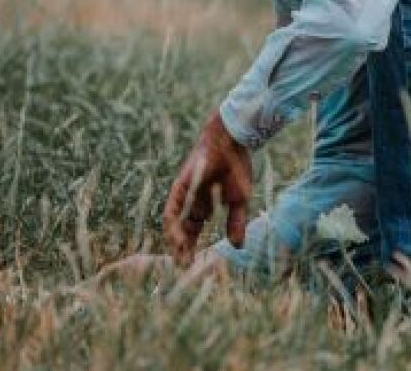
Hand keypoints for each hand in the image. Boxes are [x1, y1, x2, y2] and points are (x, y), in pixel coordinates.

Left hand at [162, 109, 252, 265]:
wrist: (230, 143)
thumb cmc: (237, 167)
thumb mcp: (239, 200)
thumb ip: (236, 222)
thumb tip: (238, 246)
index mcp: (205, 203)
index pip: (194, 229)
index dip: (193, 246)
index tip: (194, 265)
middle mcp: (191, 201)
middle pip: (183, 229)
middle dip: (183, 248)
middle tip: (184, 268)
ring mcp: (184, 194)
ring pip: (174, 223)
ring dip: (176, 241)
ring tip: (180, 260)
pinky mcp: (179, 188)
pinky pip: (171, 211)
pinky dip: (172, 227)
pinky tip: (177, 241)